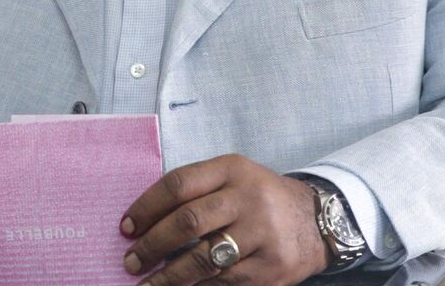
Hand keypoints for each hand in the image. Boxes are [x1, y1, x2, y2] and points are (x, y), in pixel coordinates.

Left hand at [120, 154, 324, 285]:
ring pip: (203, 260)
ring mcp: (263, 235)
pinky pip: (223, 283)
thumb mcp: (234, 178)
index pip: (178, 185)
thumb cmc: (261, 199)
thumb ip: (196, 191)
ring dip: (168, 277)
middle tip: (131, 261)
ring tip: (147, 285)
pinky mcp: (271, 269)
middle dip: (152, 245)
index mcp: (233, 170)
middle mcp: (249, 199)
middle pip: (188, 222)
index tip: (126, 228)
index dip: (146, 207)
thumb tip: (144, 223)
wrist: (318, 221)